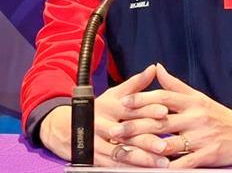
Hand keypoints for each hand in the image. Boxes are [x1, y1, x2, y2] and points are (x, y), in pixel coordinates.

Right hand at [39, 64, 170, 167]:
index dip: (147, 109)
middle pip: (126, 133)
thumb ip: (136, 83)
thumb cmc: (100, 108)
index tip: (165, 111)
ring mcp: (97, 144)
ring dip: (141, 159)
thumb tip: (154, 68)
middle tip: (165, 146)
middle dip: (147, 140)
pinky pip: (114, 165)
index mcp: (108, 107)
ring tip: (161, 163)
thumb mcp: (115, 94)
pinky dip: (130, 168)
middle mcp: (101, 125)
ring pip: (121, 153)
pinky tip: (146, 171)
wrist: (66, 127)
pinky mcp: (95, 159)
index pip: (130, 108)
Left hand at [111, 63, 231, 167]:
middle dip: (135, 126)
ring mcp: (202, 136)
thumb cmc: (217, 114)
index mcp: (191, 102)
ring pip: (169, 143)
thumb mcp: (198, 97)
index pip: (162, 97)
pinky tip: (154, 168)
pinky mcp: (208, 154)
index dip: (141, 99)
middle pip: (161, 120)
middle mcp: (195, 117)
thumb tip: (156, 67)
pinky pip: (185, 162)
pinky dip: (169, 167)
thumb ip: (175, 85)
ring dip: (146, 148)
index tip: (122, 103)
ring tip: (126, 152)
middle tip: (114, 130)